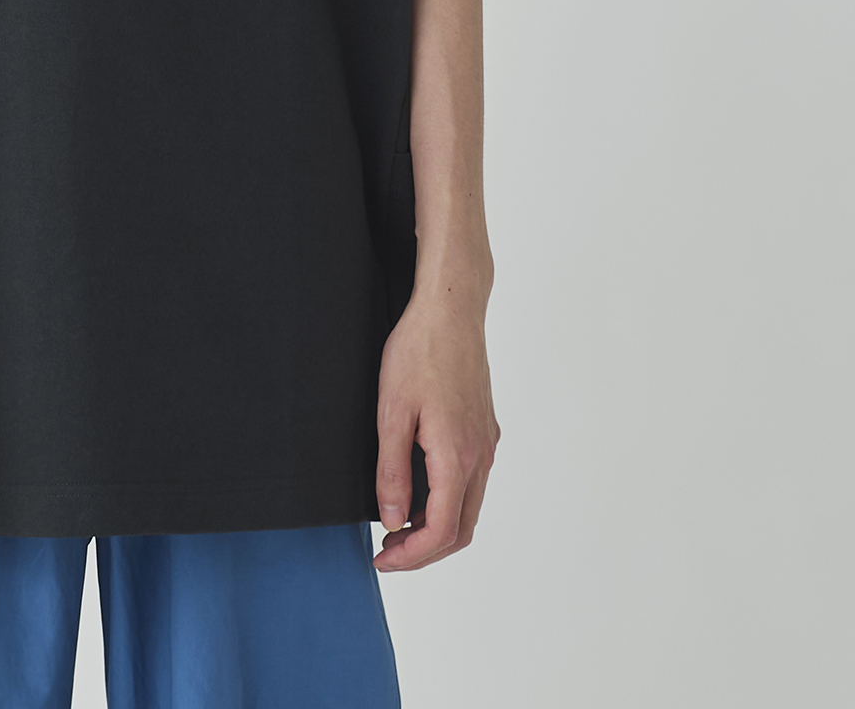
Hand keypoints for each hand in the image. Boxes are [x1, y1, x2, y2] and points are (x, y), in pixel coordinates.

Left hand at [373, 285, 499, 570]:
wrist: (450, 308)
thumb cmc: (419, 351)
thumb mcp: (392, 411)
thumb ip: (393, 471)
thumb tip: (394, 520)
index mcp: (457, 455)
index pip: (441, 530)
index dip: (411, 555)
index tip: (381, 557)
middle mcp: (480, 454)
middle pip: (461, 529)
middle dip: (424, 550)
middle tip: (387, 550)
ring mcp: (486, 441)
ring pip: (469, 507)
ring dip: (437, 527)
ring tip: (398, 525)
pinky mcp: (484, 428)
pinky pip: (471, 482)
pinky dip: (447, 501)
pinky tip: (419, 491)